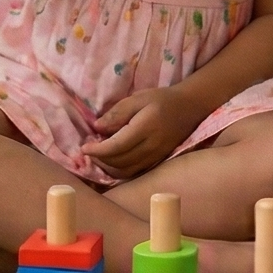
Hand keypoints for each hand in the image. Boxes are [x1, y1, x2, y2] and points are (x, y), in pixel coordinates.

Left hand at [79, 87, 202, 179]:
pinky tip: (112, 162)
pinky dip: (119, 171)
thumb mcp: (137, 98)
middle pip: (119, 162)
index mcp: (145, 128)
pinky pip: (134, 173)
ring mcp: (156, 157)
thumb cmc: (161, 100)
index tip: (83, 148)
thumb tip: (97, 128)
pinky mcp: (157, 162)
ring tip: (98, 157)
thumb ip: (117, 113)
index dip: (97, 151)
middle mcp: (151, 147)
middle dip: (100, 159)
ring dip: (108, 167)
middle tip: (89, 150)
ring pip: (126, 171)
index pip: (116, 146)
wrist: (189, 108)